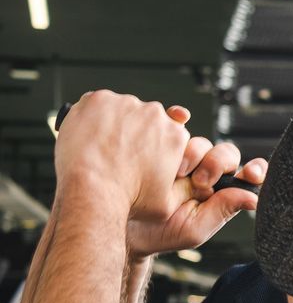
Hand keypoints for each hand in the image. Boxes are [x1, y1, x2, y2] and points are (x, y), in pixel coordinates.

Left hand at [54, 91, 188, 219]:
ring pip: (122, 108)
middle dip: (136, 131)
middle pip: (147, 117)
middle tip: (121, 153)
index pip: (171, 130)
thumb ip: (183, 188)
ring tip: (104, 146)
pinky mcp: (99, 99)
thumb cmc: (127, 197)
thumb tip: (192, 185)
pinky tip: (90, 135)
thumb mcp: (168, 203)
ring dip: (115, 123)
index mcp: (174, 135)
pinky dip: (93, 116)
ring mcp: (125, 104)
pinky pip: (97, 103)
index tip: (144, 152)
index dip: (156, 143)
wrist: (91, 190)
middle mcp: (154, 115)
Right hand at [126, 108, 265, 259]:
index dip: (252, 170)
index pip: (242, 174)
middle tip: (200, 182)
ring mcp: (179, 155)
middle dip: (216, 163)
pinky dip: (177, 116)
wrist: (115, 223)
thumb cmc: (157, 232)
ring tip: (176, 172)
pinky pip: (171, 123)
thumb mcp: (192, 228)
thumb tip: (254, 198)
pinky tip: (178, 118)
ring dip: (191, 151)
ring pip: (197, 140)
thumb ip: (222, 211)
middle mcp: (202, 170)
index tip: (251, 173)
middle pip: (221, 153)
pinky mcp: (157, 142)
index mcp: (217, 191)